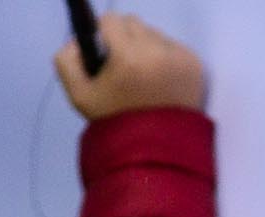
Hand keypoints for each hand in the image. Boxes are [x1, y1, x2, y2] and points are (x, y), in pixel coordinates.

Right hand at [55, 14, 205, 120]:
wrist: (158, 148)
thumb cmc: (116, 121)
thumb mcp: (78, 94)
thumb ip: (67, 59)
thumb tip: (80, 40)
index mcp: (129, 56)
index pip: (112, 20)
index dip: (104, 33)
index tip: (105, 52)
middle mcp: (158, 52)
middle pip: (134, 23)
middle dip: (125, 38)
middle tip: (124, 64)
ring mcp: (181, 58)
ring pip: (155, 34)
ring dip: (146, 47)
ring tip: (143, 75)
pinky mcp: (196, 66)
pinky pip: (175, 47)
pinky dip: (166, 57)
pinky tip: (161, 80)